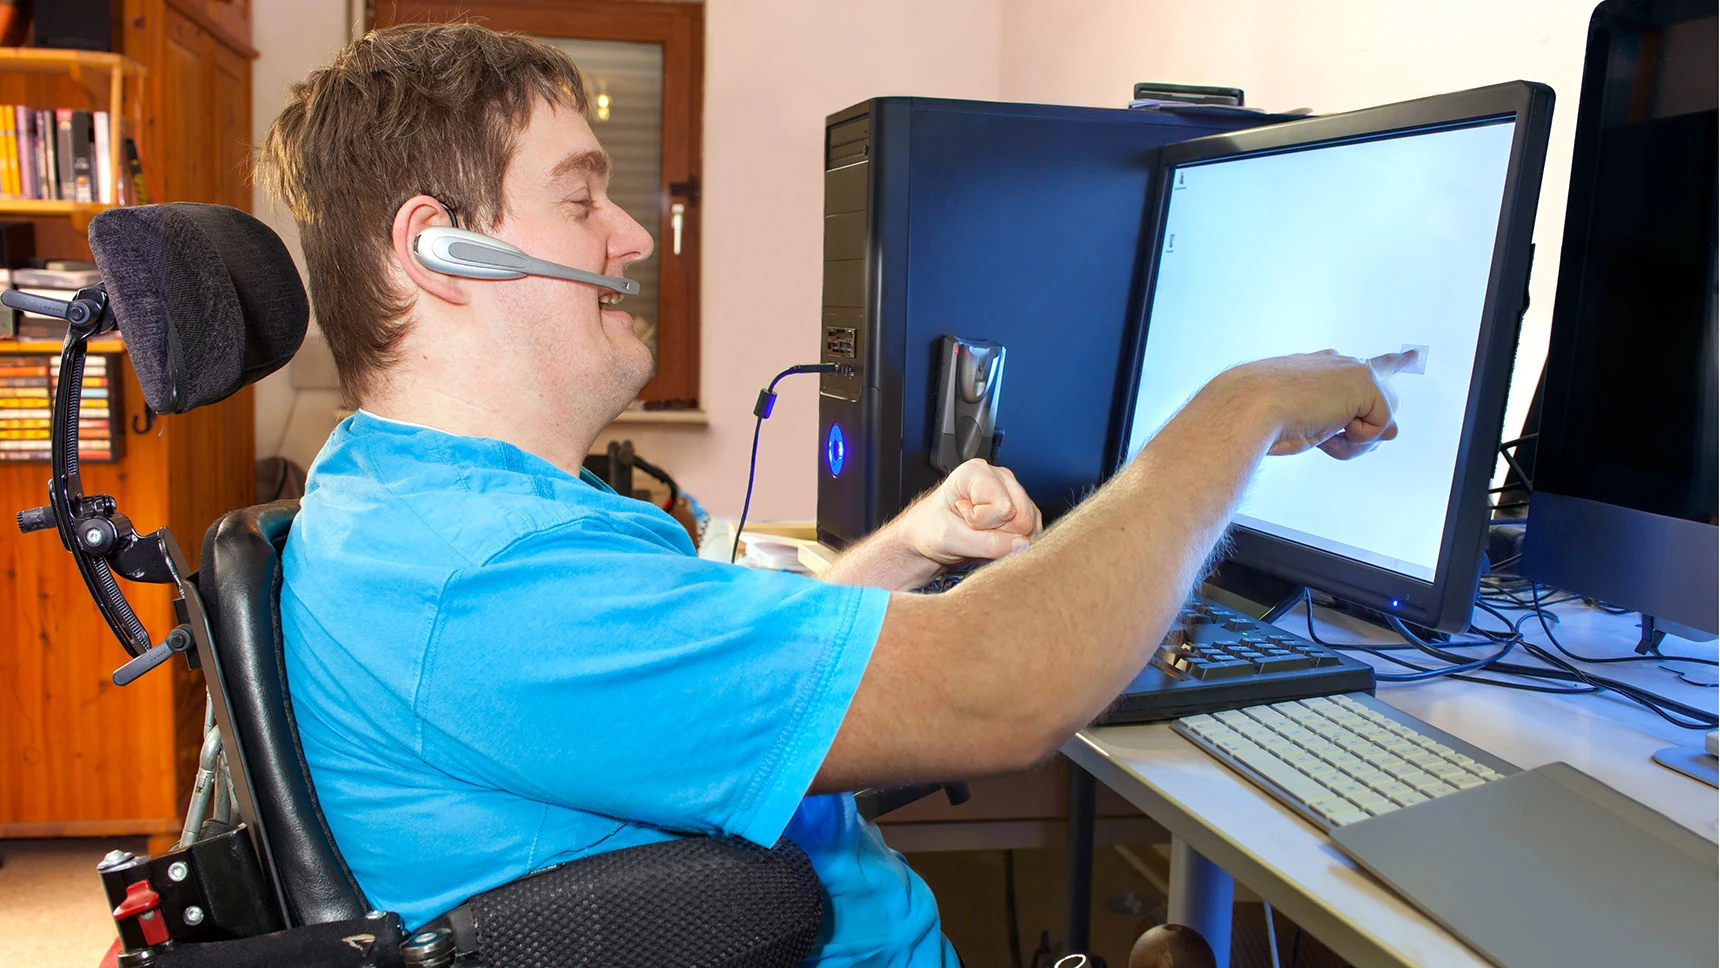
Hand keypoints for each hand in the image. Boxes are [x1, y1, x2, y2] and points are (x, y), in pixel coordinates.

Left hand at [900, 459, 1043, 565]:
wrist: (929, 537)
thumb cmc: (932, 529)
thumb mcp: (950, 538)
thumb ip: (987, 543)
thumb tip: (1023, 544)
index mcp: (977, 471)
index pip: (1003, 507)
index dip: (981, 523)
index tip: (961, 519)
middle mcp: (1000, 477)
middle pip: (1022, 517)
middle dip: (998, 533)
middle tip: (972, 529)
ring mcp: (1014, 493)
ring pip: (1030, 526)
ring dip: (1006, 539)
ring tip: (981, 532)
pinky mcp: (1024, 510)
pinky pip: (1033, 533)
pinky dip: (1013, 543)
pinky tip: (993, 536)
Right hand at [1215, 348, 1417, 459]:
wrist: (1247, 408)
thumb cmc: (1262, 418)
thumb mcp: (1308, 422)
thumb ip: (1347, 423)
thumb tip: (1394, 431)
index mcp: (1323, 368)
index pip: (1366, 366)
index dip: (1393, 364)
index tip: (1413, 356)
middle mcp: (1342, 365)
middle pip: (1384, 404)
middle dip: (1364, 433)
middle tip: (1327, 439)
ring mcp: (1355, 371)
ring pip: (1384, 420)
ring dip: (1355, 440)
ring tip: (1321, 435)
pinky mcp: (1366, 384)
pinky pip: (1380, 428)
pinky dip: (1355, 440)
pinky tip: (1327, 427)